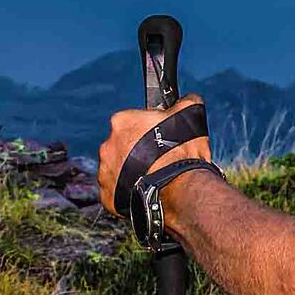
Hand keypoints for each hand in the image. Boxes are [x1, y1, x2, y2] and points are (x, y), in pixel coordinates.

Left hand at [104, 95, 214, 241]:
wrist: (178, 188)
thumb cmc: (180, 153)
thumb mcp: (189, 115)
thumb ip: (185, 102)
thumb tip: (189, 99)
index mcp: (122, 123)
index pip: (130, 122)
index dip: (145, 130)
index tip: (157, 139)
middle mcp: (107, 146)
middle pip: (121, 146)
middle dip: (136, 153)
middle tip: (156, 160)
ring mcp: (105, 172)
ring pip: (117, 170)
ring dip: (130, 172)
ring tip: (152, 177)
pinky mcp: (107, 195)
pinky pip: (116, 192)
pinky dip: (127, 192)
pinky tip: (144, 191)